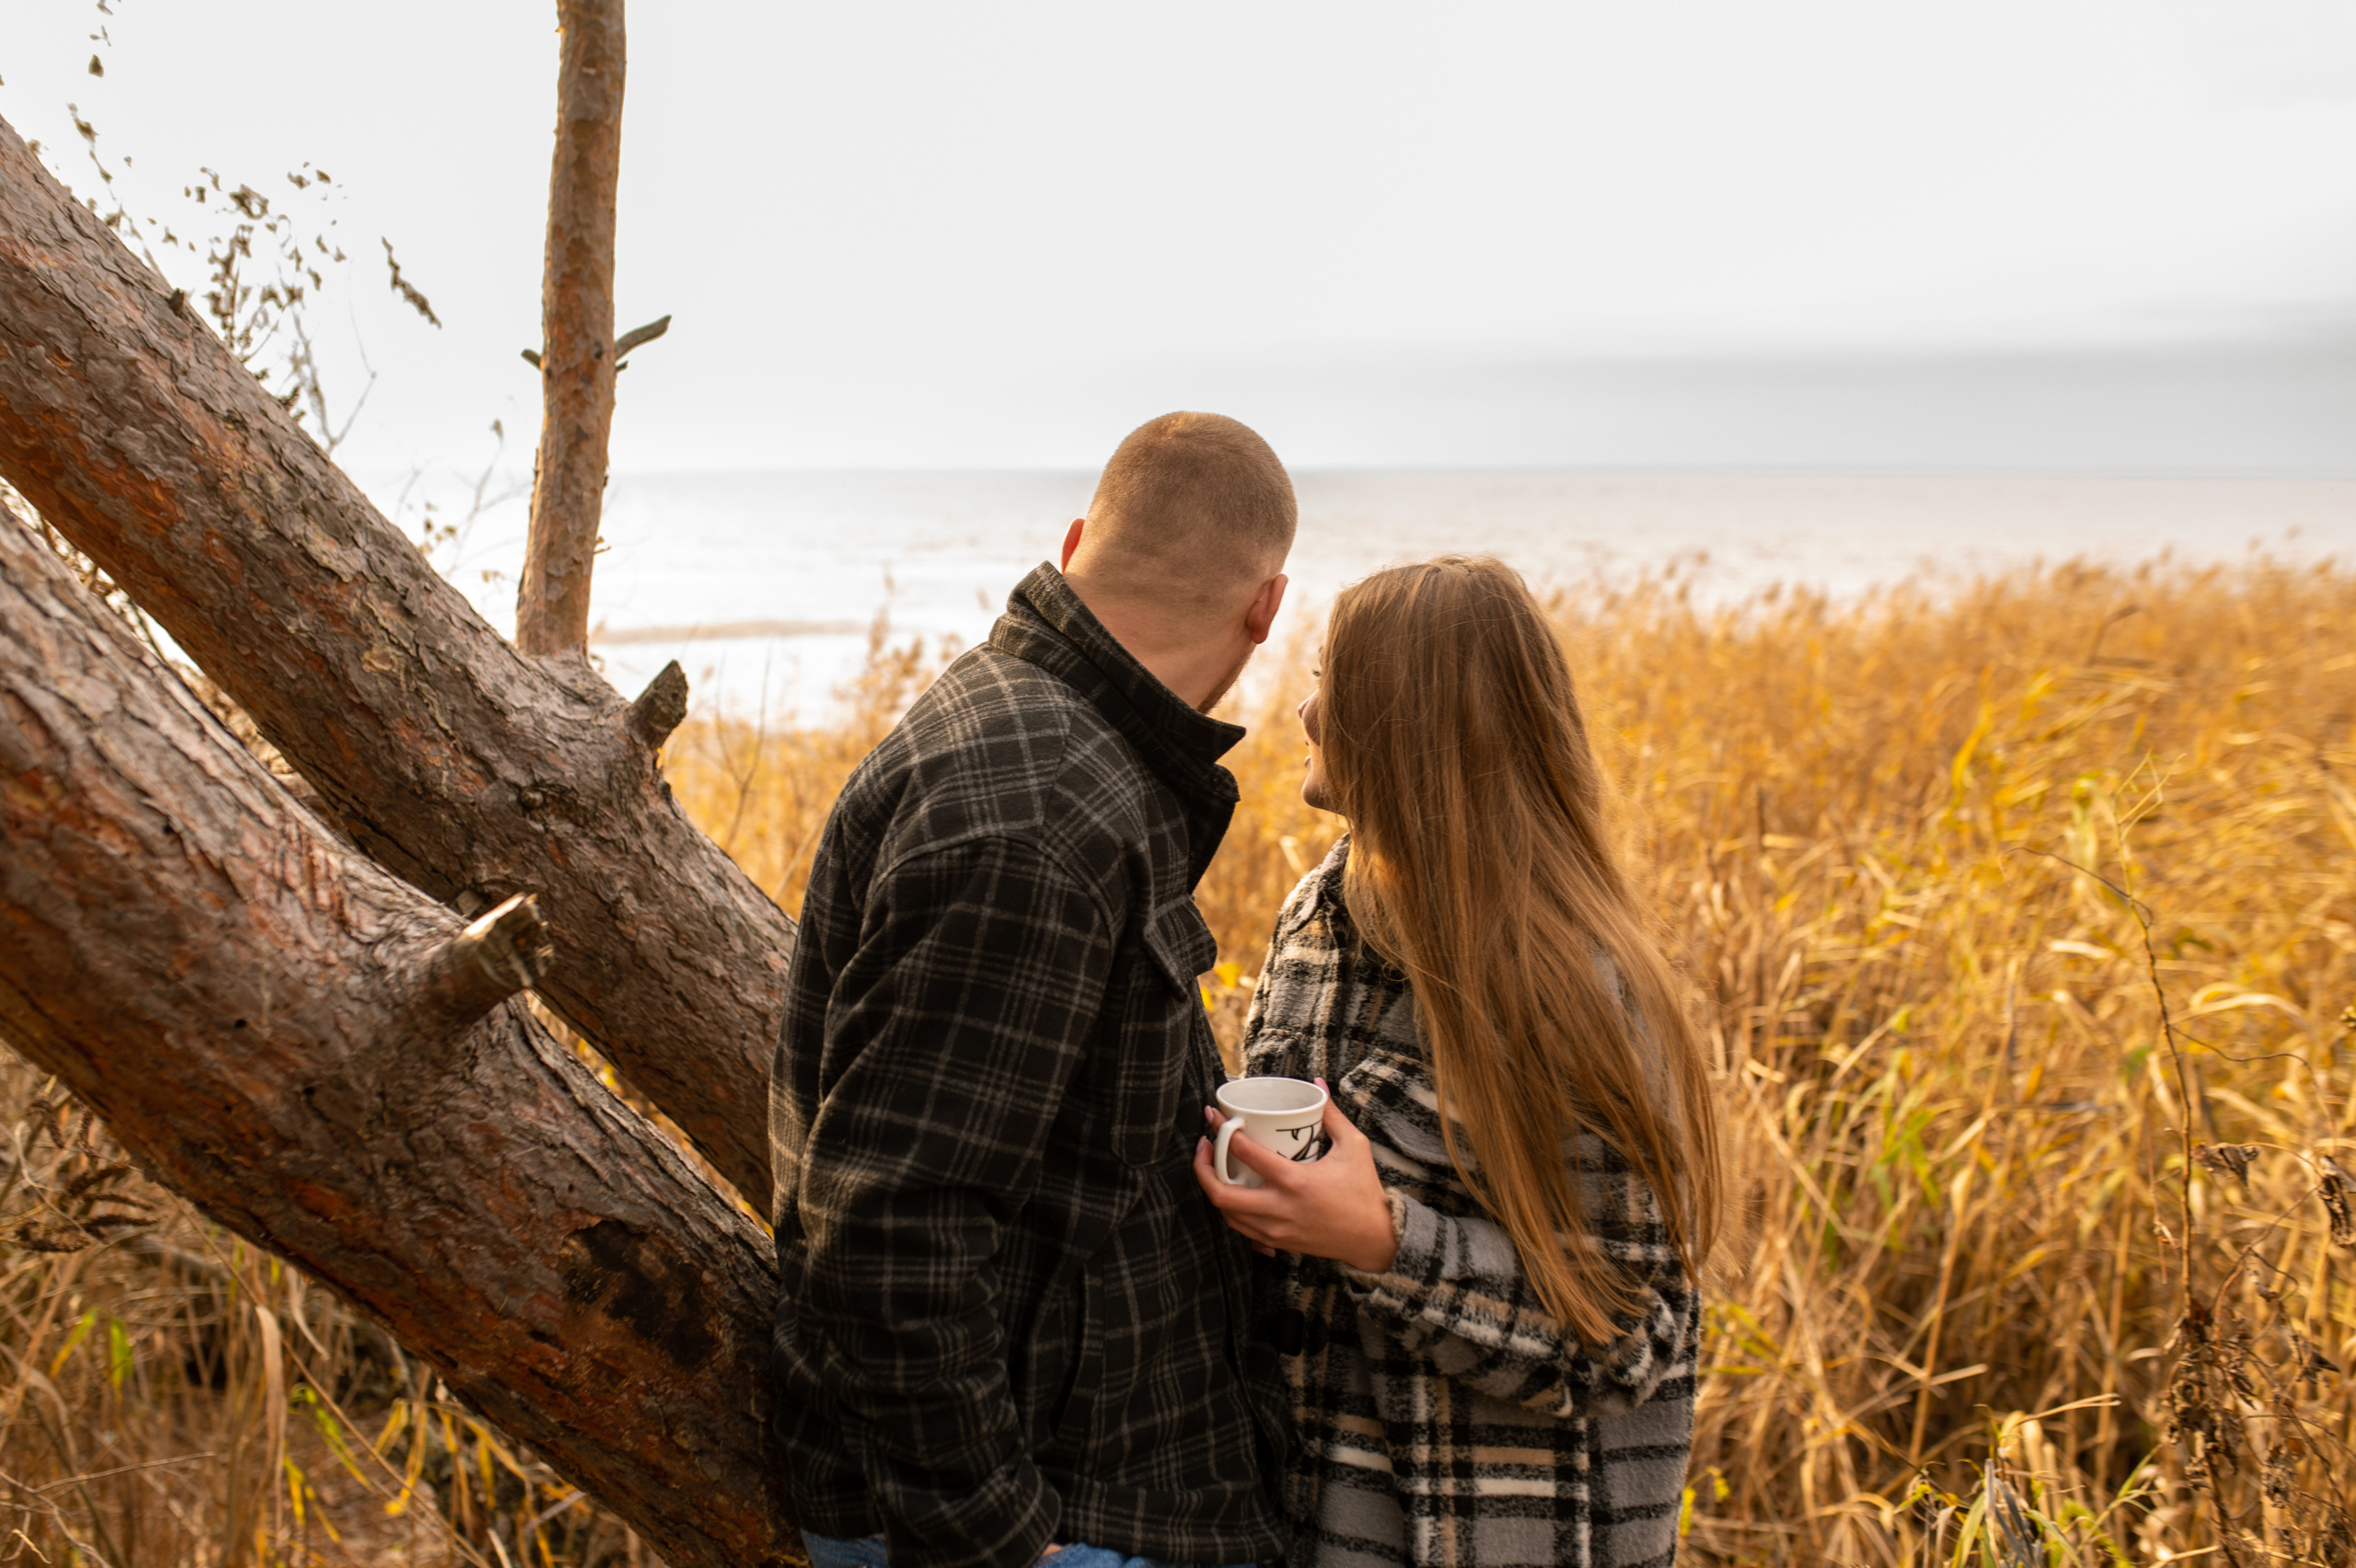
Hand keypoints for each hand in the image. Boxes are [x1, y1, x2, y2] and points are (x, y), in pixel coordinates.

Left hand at [1191, 1082, 1398, 1273]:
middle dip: (1202, 1168)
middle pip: (1221, 1195)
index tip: (1214, 1116)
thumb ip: (1332, 1115)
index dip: (1222, 1131)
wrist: (1374, 1239)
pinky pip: (1242, 1229)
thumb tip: (1318, 1084)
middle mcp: (1280, 1209)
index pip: (1245, 1154)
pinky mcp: (1278, 1243)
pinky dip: (1231, 1211)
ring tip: (1215, 1167)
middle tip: (1205, 1146)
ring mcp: (1276, 1230)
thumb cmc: (1364, 1192)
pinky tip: (1233, 1192)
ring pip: (1226, 1215)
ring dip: (1214, 1190)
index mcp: (1295, 1182)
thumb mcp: (1354, 1146)